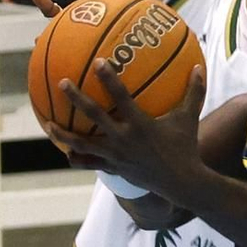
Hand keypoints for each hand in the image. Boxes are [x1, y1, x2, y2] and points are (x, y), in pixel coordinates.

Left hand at [55, 58, 208, 195]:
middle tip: (62, 82)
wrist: (182, 183)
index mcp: (140, 124)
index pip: (121, 97)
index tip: (98, 62)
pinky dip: (76, 158)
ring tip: (46, 124)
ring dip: (63, 134)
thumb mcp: (190, 118)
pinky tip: (65, 152)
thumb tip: (199, 66)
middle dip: (77, 98)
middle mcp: (124, 139)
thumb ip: (194, 91)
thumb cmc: (186, 147)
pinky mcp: (113, 168)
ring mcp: (116, 156)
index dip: (109, 78)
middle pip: (94, 116)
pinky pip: (90, 163)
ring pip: (82, 145)